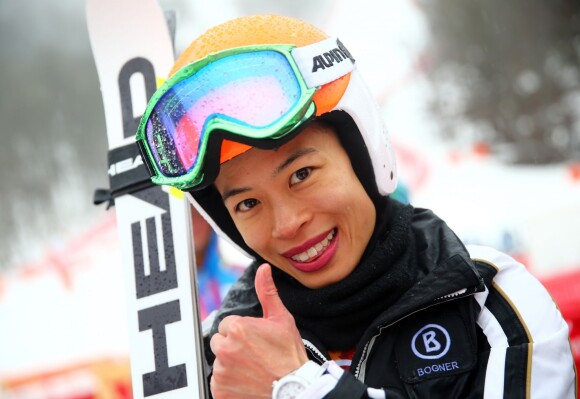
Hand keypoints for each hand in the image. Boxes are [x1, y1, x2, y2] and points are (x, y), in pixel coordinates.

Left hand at [209, 263, 308, 397]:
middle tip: (254, 355)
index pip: (228, 324)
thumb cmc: (289, 355)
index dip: (243, 332)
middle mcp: (225, 348)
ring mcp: (221, 372)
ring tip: (252, 369)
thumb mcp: (281, 319)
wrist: (294, 390)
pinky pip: (218, 382)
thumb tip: (263, 269)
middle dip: (233, 346)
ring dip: (231, 364)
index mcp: (237, 327)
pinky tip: (246, 382)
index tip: (256, 341)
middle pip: (220, 342)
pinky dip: (229, 383)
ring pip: (219, 362)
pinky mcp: (219, 390)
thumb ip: (267, 292)